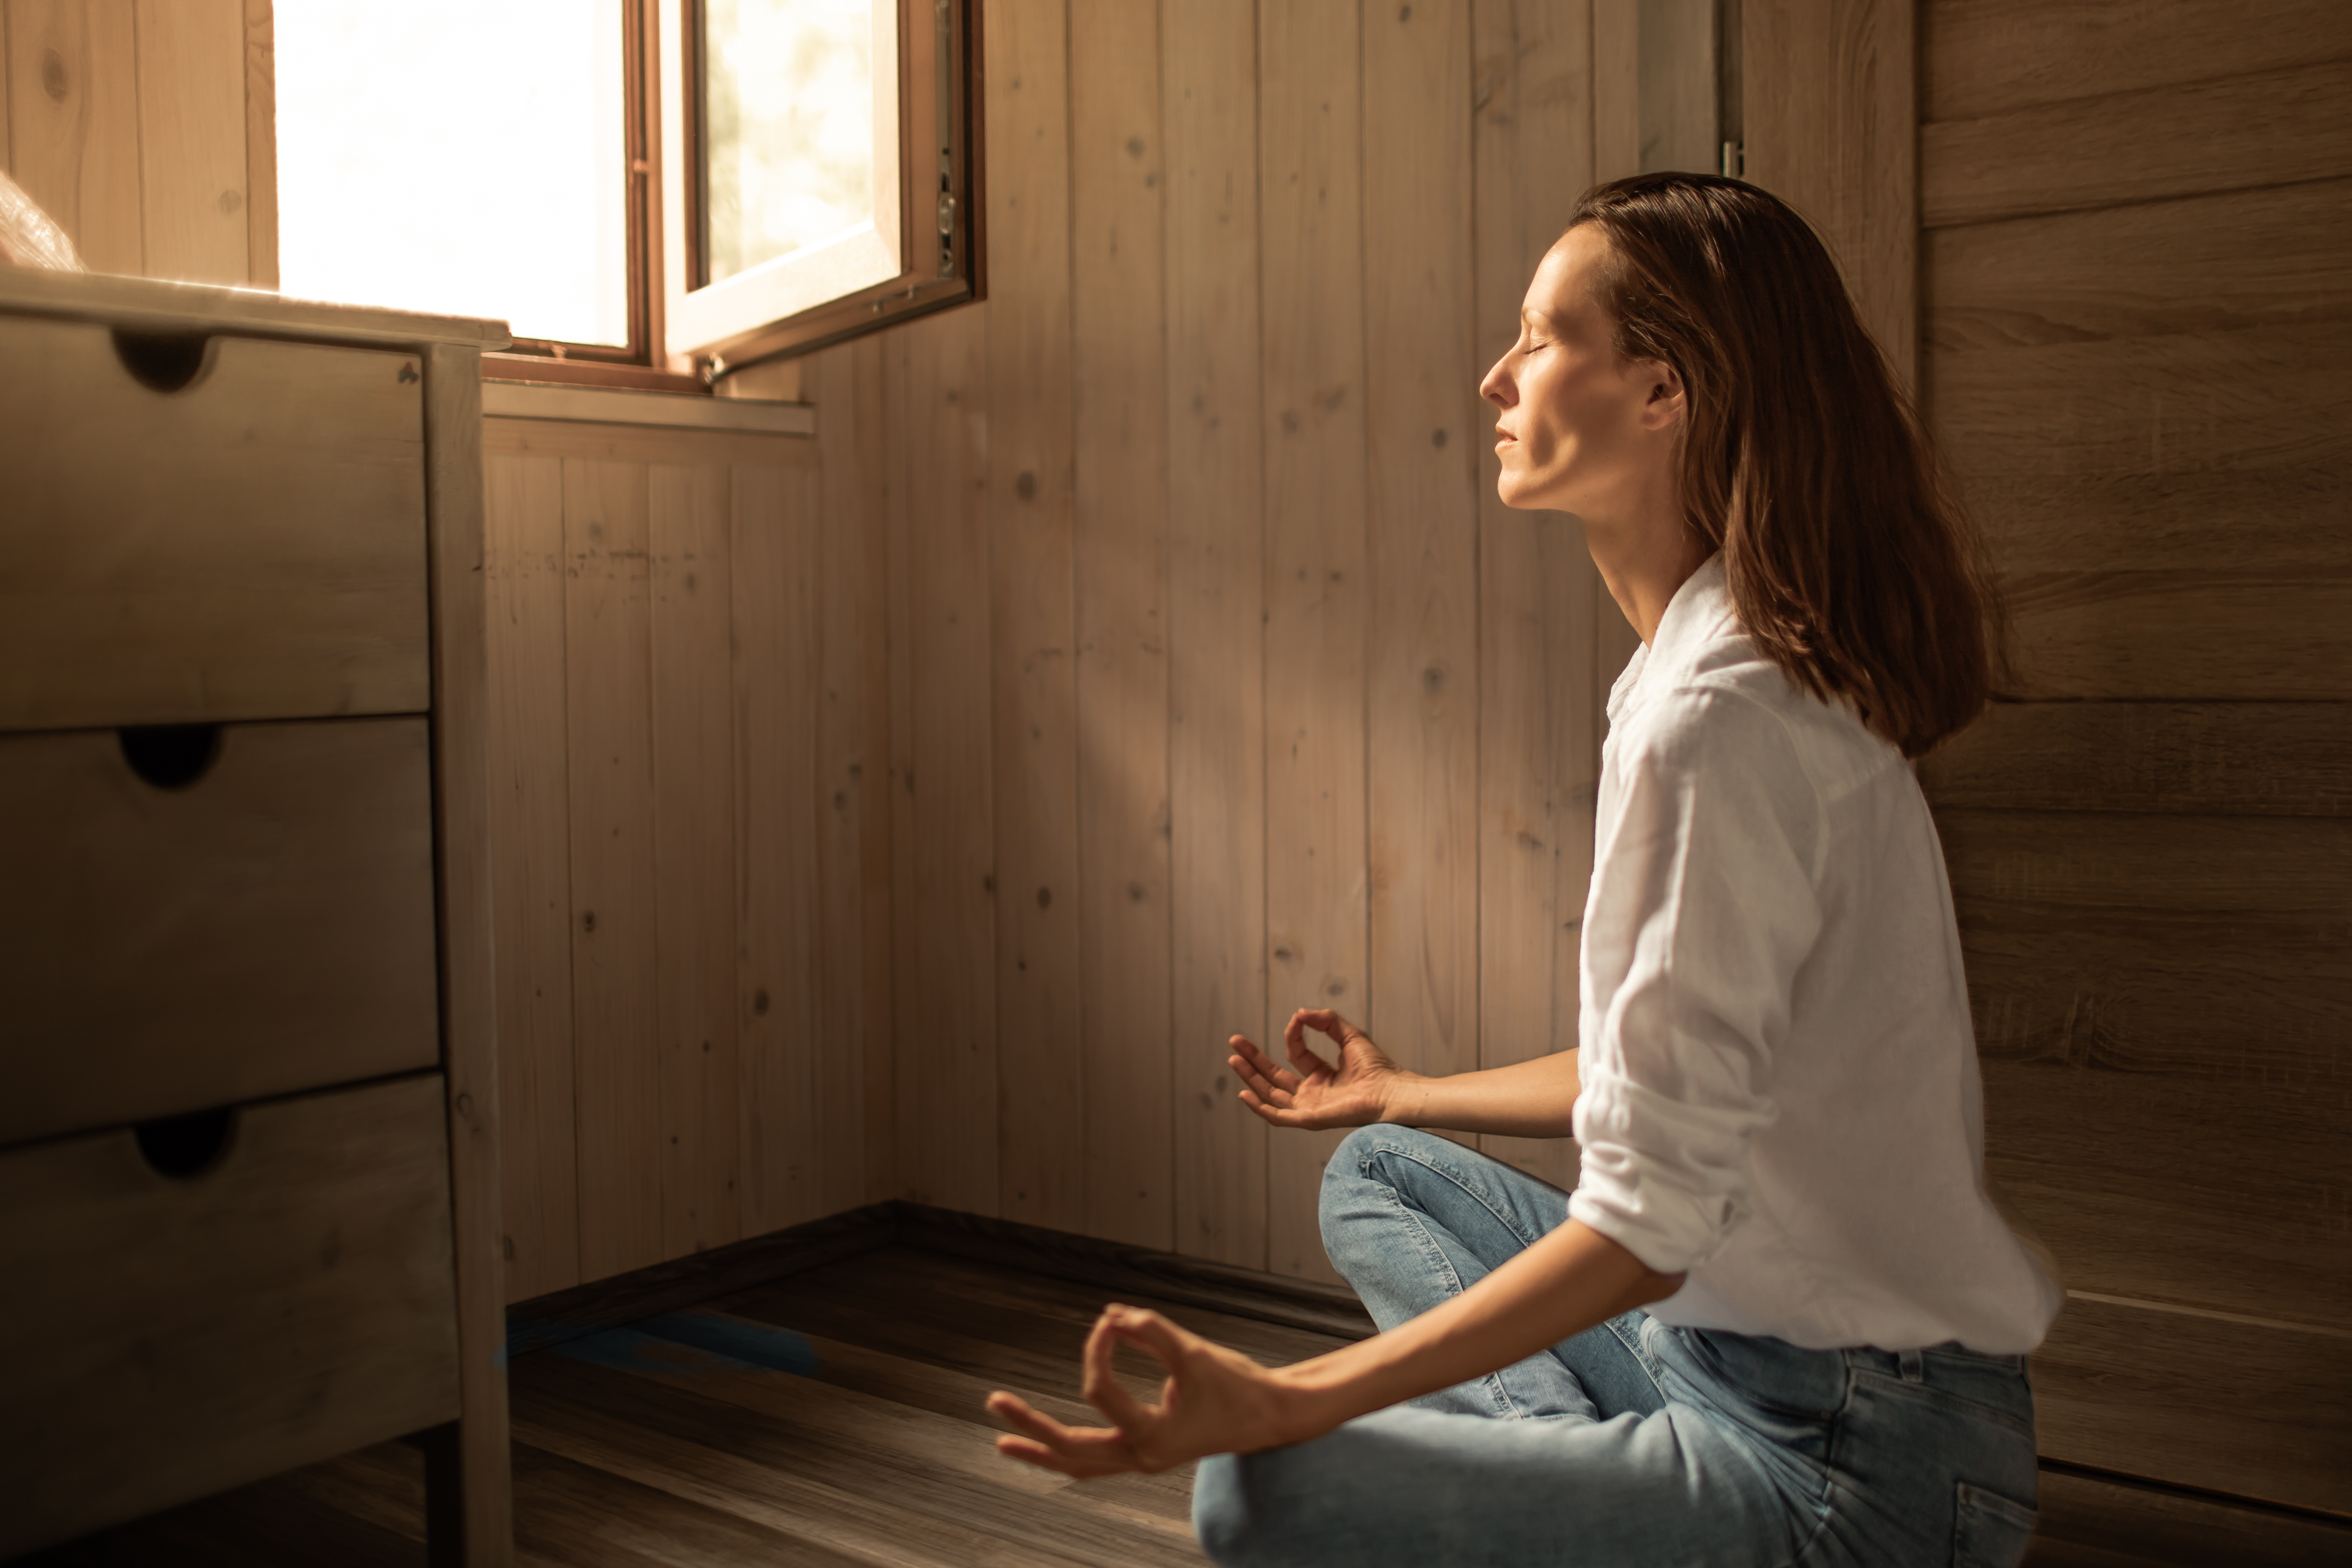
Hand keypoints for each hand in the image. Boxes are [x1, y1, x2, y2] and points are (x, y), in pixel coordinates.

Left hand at [987, 1304, 1308, 1477]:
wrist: (1269, 1417)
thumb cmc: (1237, 1385)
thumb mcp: (1195, 1353)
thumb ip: (1152, 1331)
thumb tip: (1112, 1313)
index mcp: (1153, 1437)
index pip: (1102, 1391)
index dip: (1099, 1349)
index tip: (1109, 1322)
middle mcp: (1142, 1457)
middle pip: (1072, 1450)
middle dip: (1031, 1427)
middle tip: (995, 1402)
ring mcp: (1142, 1461)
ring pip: (1079, 1465)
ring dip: (1041, 1452)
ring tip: (1002, 1443)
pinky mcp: (1145, 1454)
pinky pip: (1095, 1462)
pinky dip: (1068, 1454)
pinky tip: (1045, 1446)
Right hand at [1227, 1008, 1410, 1129]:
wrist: (1392, 1091)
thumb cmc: (1378, 1067)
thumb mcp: (1349, 1035)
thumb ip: (1326, 1021)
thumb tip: (1299, 1013)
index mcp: (1323, 1075)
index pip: (1296, 1054)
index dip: (1292, 1035)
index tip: (1296, 1020)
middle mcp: (1313, 1093)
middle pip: (1274, 1077)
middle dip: (1253, 1059)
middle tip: (1234, 1042)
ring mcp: (1310, 1107)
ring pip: (1271, 1094)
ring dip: (1250, 1077)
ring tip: (1233, 1059)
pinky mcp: (1310, 1119)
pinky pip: (1278, 1116)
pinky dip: (1259, 1107)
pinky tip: (1244, 1092)